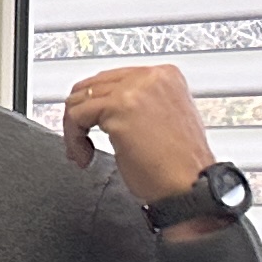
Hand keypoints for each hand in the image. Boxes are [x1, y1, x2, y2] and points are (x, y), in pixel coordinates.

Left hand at [58, 63, 217, 209]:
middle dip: (80, 116)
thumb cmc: (178, 165)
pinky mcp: (119, 107)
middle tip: (80, 141)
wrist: (189, 185)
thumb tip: (105, 106)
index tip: (90, 125)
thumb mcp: (162, 120)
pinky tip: (84, 156)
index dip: (95, 105)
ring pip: (80, 100)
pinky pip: (76, 117)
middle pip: (92, 86)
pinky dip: (73, 139)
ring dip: (75, 130)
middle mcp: (151, 77)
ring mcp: (135, 89)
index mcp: (165, 76)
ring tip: (83, 152)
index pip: (112, 79)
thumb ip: (138, 104)